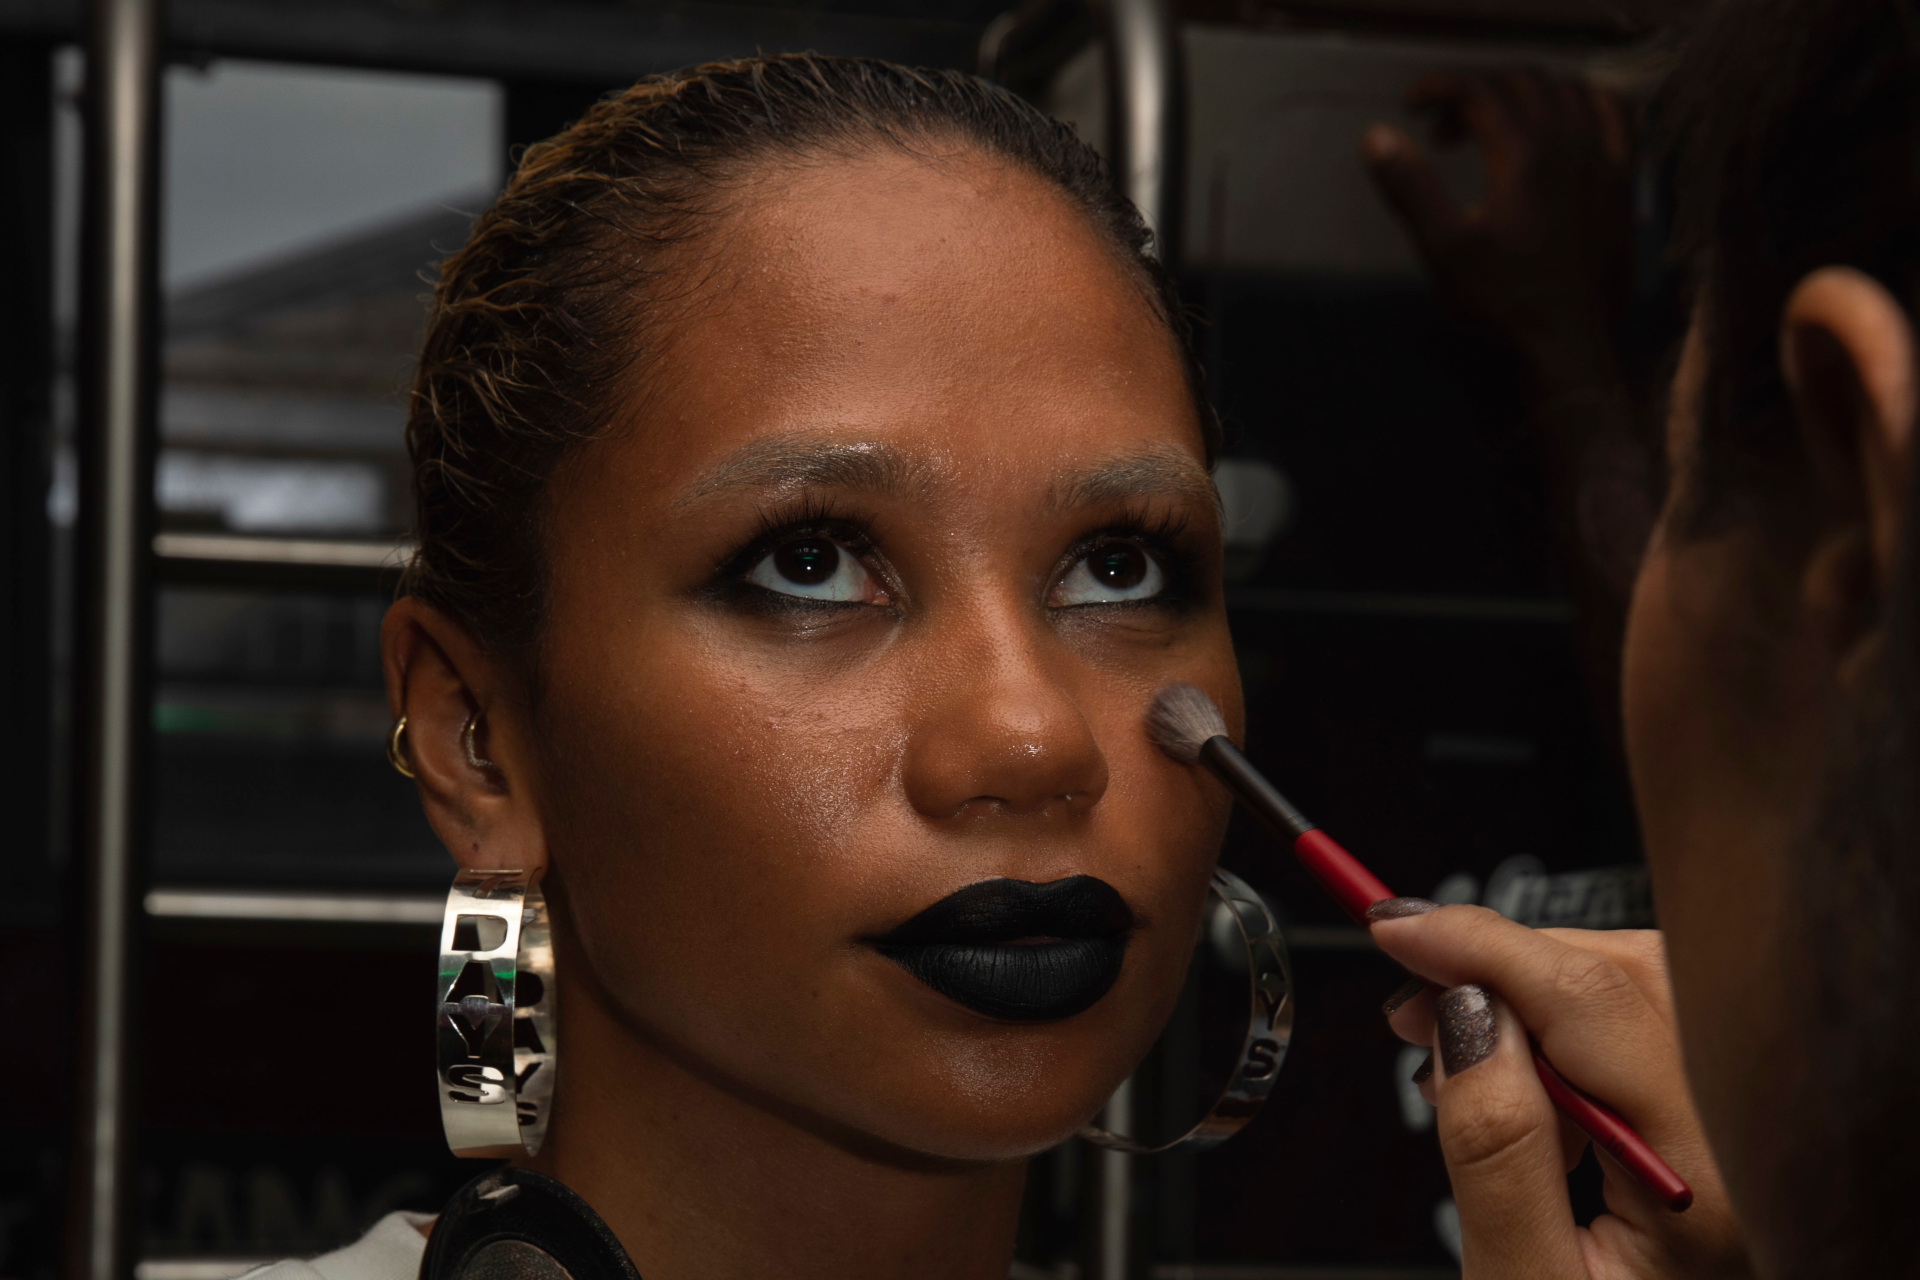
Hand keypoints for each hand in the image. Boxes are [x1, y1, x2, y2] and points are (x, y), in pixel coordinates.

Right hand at [1362, 70, 1633, 392]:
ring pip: (1567, 90)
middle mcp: (1569, 145)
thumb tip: (1375, 136)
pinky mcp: (1621, 181)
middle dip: (1476, 91)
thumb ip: (1410, 186)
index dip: (1439, 87)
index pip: (1478, 91)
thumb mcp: (1442, 247)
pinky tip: (1566, 119)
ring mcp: (1602, 160)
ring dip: (1524, 93)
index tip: (1411, 103)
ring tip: (1496, 124)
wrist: (1567, 341)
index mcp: (1523, 155)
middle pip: (1521, 82)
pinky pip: (1614, 114)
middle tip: (1445, 129)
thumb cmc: (1501, 300)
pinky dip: (1585, 100)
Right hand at [1369, 905, 1750, 1278]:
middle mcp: (1751, 1144)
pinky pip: (1656, 1029)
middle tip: (1411, 1000)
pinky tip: (1527, 1085)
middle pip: (1628, 971)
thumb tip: (1459, 1015)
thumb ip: (1494, 1151)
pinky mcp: (1731, 1133)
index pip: (1590, 997)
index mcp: (1710, 1184)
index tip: (1395, 927)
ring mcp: (1750, 1136)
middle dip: (1505, 963)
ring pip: (1644, 987)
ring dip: (1538, 993)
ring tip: (1459, 1053)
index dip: (1480, 944)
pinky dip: (1574, 1027)